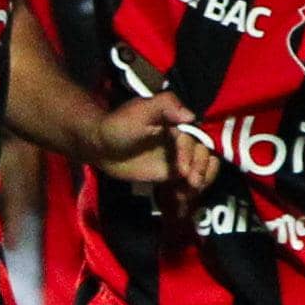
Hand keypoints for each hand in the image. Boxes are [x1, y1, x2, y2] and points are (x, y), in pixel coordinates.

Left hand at [87, 90, 217, 193]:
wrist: (101, 147)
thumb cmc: (119, 125)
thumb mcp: (140, 111)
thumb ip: (165, 106)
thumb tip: (190, 115)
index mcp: (178, 122)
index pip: (195, 138)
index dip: (191, 154)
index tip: (182, 170)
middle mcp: (182, 138)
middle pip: (203, 153)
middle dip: (201, 168)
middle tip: (191, 183)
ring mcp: (178, 157)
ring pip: (201, 167)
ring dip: (202, 179)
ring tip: (189, 192)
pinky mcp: (171, 173)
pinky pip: (189, 181)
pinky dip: (190, 189)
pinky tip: (182, 198)